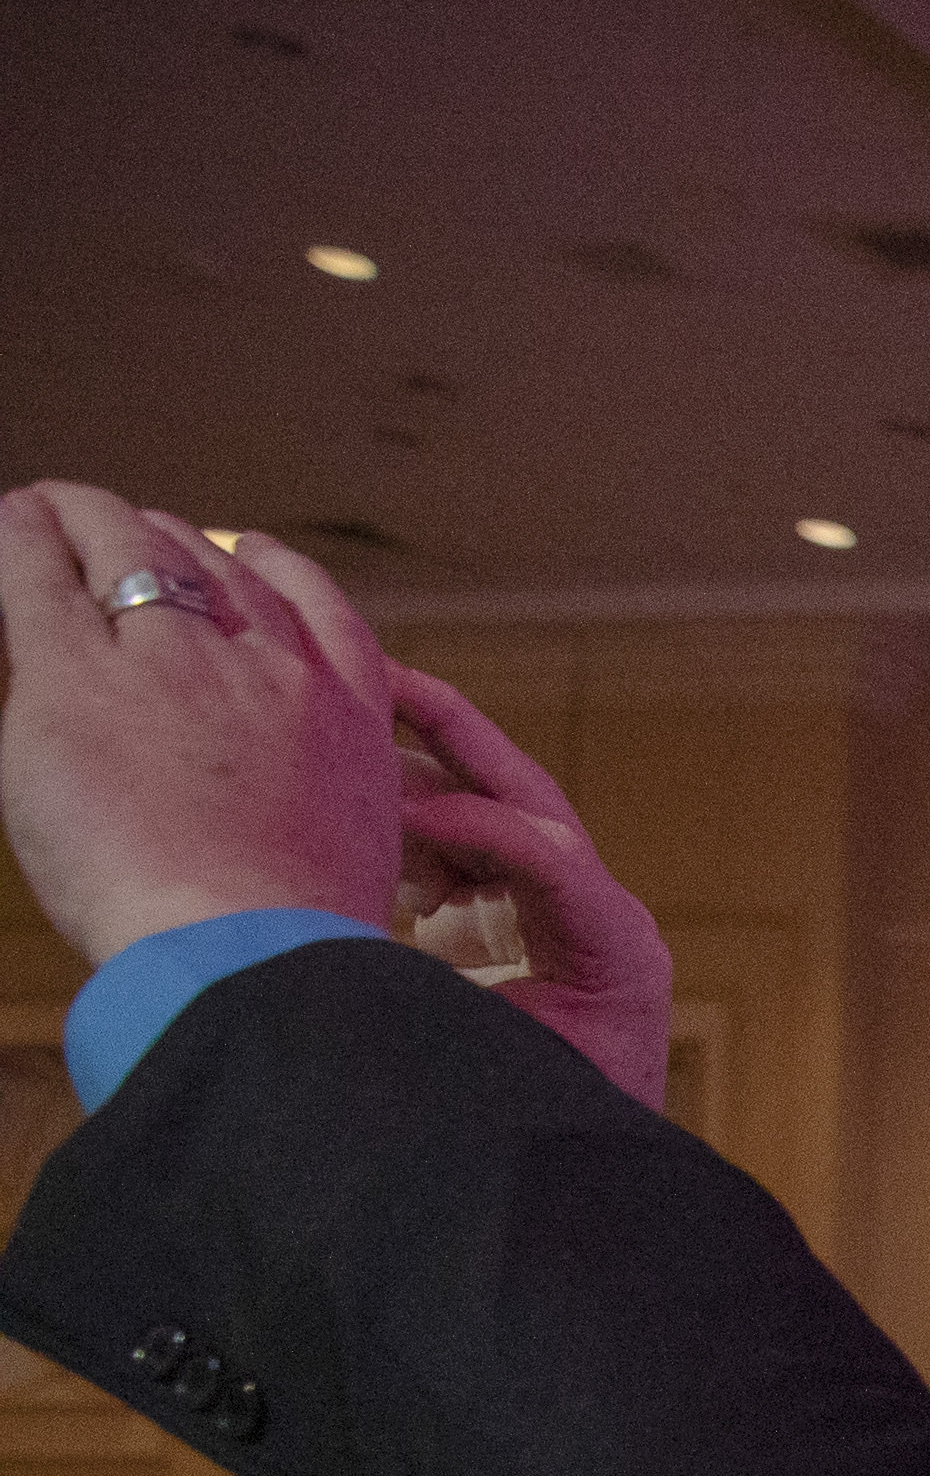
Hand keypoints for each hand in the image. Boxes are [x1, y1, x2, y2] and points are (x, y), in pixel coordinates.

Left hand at [0, 491, 401, 966]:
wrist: (255, 961)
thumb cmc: (297, 943)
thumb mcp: (351, 850)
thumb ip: (313, 784)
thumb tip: (269, 772)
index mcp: (348, 718)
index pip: (313, 602)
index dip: (263, 567)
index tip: (234, 557)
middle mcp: (269, 669)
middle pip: (216, 564)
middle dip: (164, 540)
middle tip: (118, 534)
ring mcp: (175, 664)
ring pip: (131, 547)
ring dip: (87, 520)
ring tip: (49, 514)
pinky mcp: (77, 678)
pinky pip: (39, 574)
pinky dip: (22, 536)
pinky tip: (13, 523)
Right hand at [386, 665, 672, 1108]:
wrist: (585, 1168)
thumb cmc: (551, 1126)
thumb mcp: (510, 1066)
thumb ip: (461, 1006)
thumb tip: (383, 954)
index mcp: (615, 948)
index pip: (551, 853)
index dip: (475, 823)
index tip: (395, 814)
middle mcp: (603, 915)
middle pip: (528, 797)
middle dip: (450, 733)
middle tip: (375, 677)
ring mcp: (571, 911)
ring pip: (493, 812)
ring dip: (418, 783)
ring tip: (346, 765)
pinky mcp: (535, 918)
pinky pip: (475, 847)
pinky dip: (418, 832)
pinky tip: (370, 837)